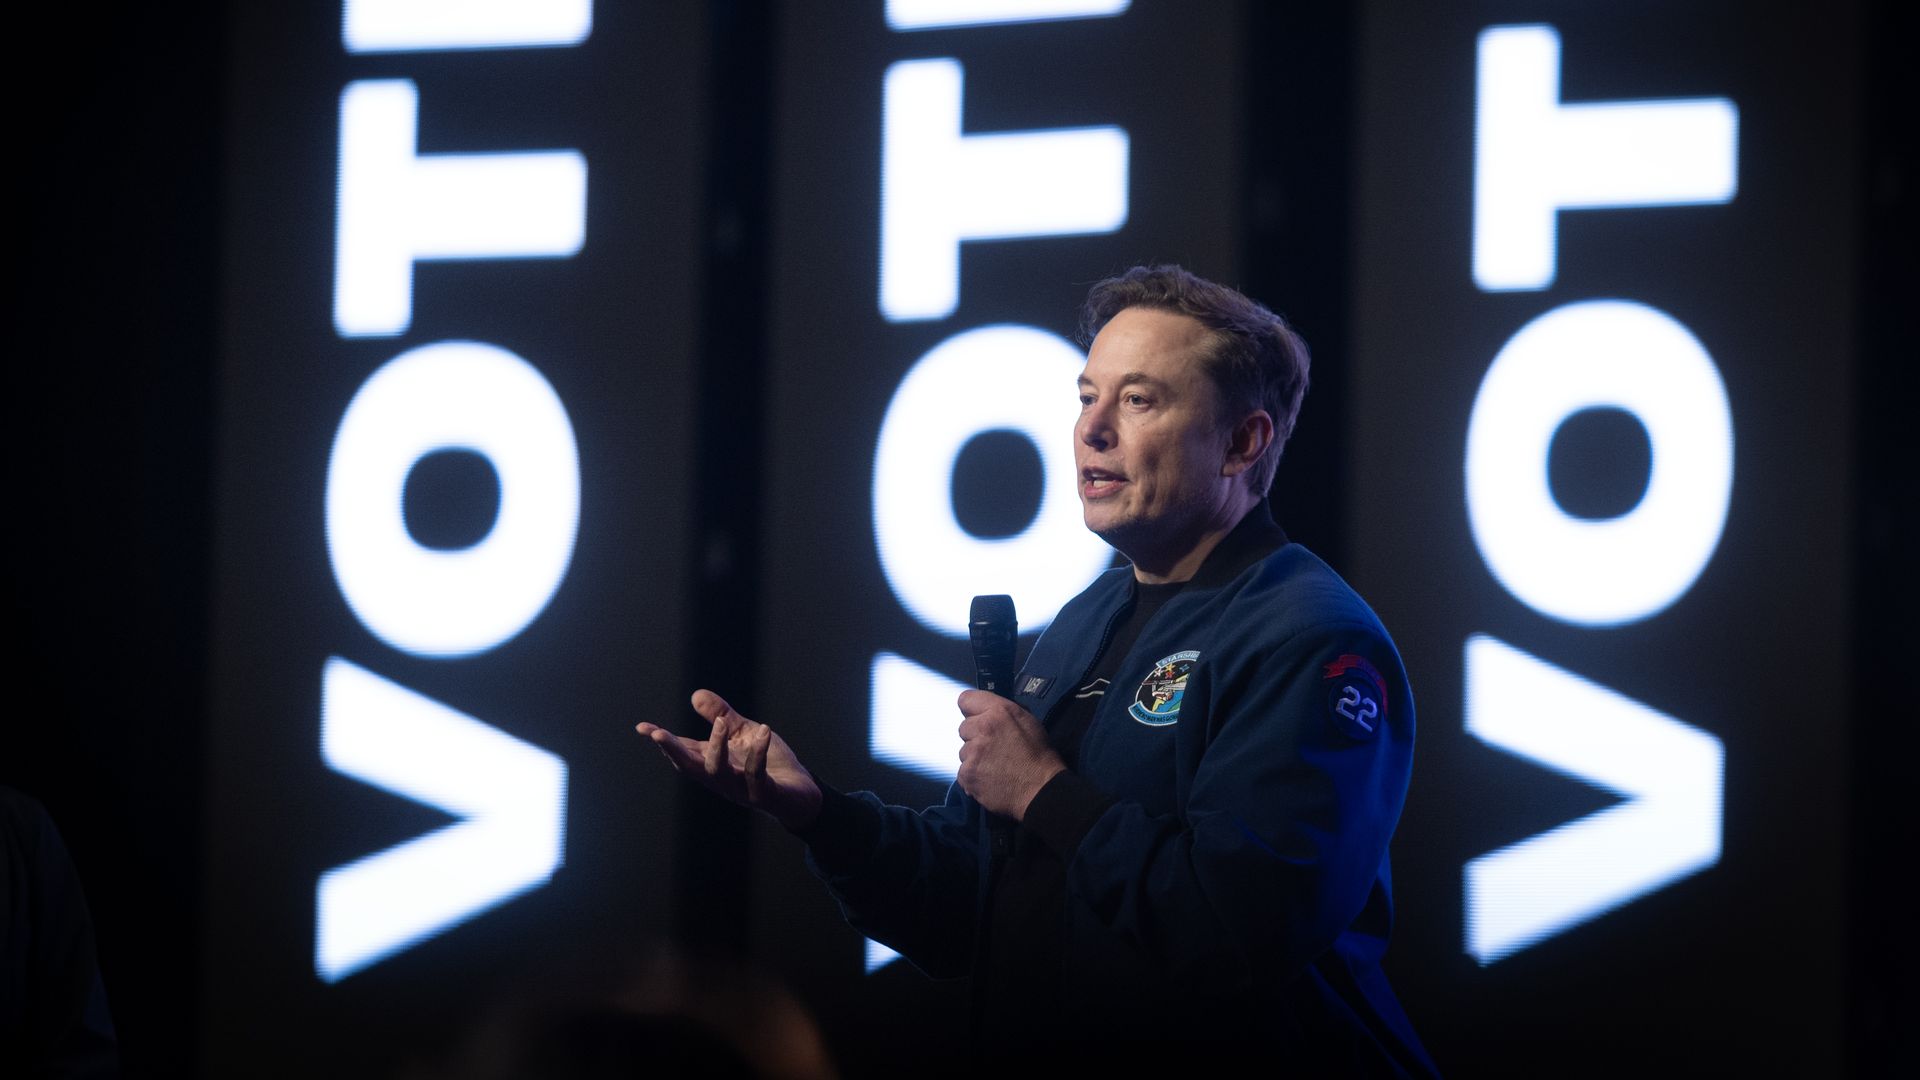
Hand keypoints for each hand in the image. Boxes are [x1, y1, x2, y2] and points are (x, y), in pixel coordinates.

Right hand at [636, 690, 822, 831]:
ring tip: (722, 722)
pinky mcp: (763, 794)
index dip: (663, 741)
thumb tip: (695, 695)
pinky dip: (757, 752)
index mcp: (714, 764)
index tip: (642, 727)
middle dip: (673, 751)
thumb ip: (721, 715)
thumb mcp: (744, 734)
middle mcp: (722, 780)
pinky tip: (763, 732)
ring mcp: (741, 789)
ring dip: (717, 747)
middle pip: (690, 767)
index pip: (683, 752)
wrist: (801, 794)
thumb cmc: (770, 764)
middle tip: (657, 734)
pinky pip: (756, 773)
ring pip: (719, 772)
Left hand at [955, 690, 1065, 819]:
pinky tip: (989, 779)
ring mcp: (972, 752)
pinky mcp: (967, 773)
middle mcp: (982, 728)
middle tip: (992, 748)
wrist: (1041, 790)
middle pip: (964, 728)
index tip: (977, 718)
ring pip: (963, 751)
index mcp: (999, 711)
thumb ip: (1003, 713)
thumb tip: (988, 712)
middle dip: (975, 737)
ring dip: (974, 758)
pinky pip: (963, 771)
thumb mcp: (1028, 721)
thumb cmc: (1039, 756)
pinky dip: (973, 776)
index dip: (971, 711)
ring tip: (994, 767)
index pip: (966, 699)